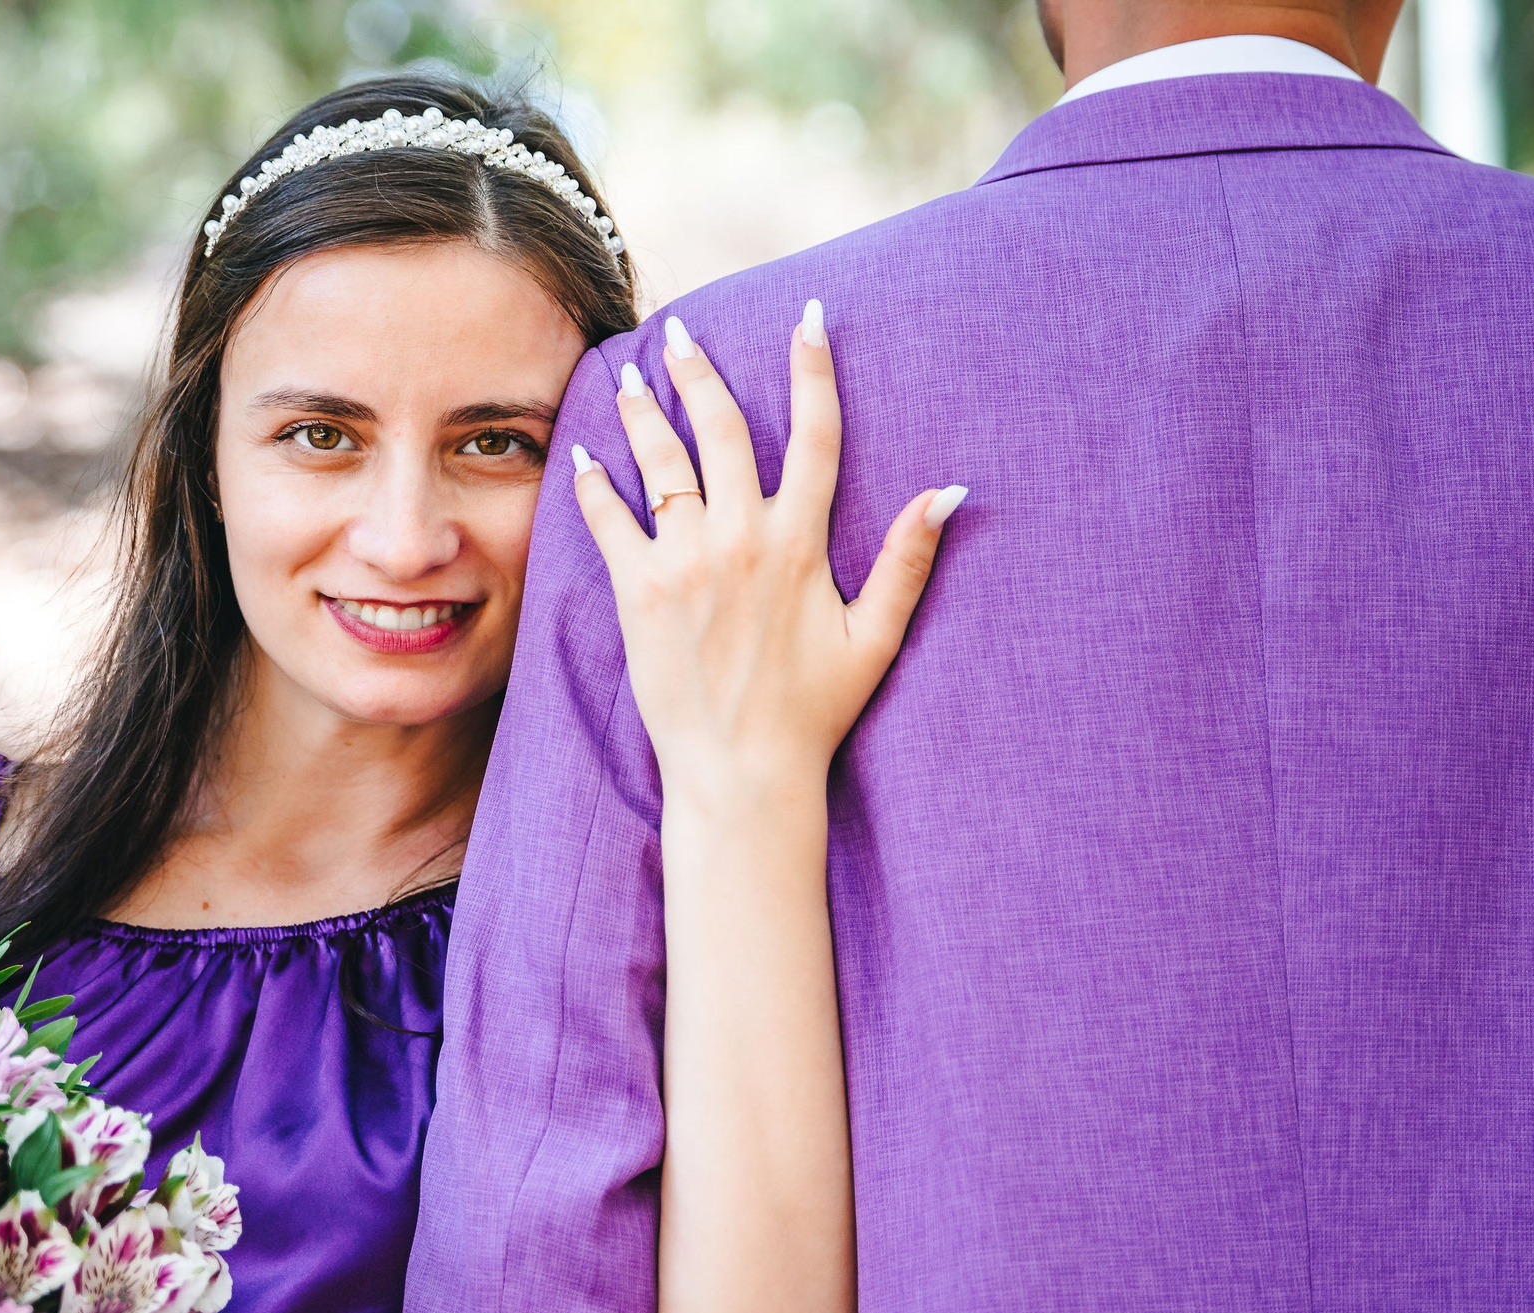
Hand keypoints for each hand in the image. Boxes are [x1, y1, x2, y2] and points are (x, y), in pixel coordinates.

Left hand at [571, 301, 964, 814]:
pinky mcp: (639, 591)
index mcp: (802, 543)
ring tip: (629, 376)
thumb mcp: (876, 636)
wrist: (744, 772)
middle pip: (724, 429)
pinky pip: (609, 519)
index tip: (811, 318)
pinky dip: (594, 483)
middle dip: (702, 372)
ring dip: (643, 411)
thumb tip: (950, 491)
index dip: (815, 369)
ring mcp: (687, 560)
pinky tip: (583, 454)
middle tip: (681, 332)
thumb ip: (909, 560)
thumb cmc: (815, 710)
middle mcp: (742, 537)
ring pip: (662, 462)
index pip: (816, 434)